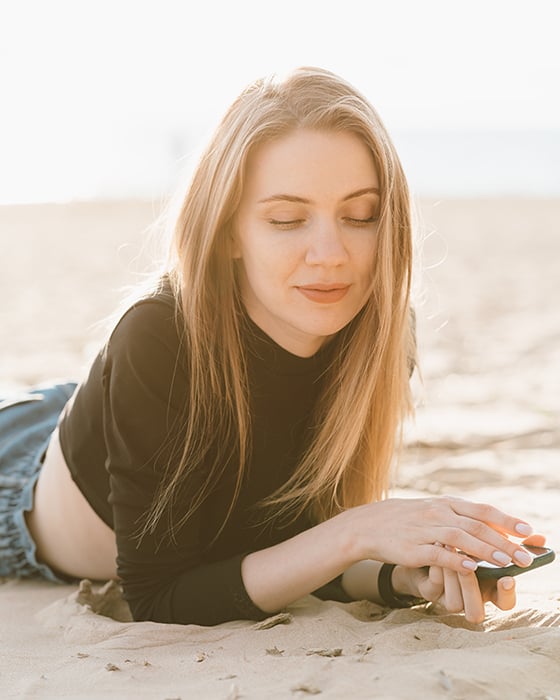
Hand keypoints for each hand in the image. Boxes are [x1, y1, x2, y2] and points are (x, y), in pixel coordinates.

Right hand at [342, 495, 534, 575]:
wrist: (369, 526)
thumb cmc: (408, 521)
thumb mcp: (434, 511)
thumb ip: (462, 518)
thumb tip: (496, 529)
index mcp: (446, 504)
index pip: (482, 510)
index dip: (507, 521)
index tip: (530, 531)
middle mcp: (438, 513)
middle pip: (477, 526)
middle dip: (505, 542)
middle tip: (527, 557)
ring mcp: (425, 530)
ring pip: (461, 538)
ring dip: (486, 550)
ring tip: (507, 563)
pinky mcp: (414, 548)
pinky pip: (438, 554)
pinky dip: (456, 560)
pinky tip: (472, 568)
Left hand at [397, 534, 545, 622]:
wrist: (428, 548)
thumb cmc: (466, 545)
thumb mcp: (487, 541)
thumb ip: (511, 541)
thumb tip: (539, 537)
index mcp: (491, 589)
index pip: (506, 603)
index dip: (507, 594)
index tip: (507, 578)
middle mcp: (471, 599)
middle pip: (476, 610)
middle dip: (473, 586)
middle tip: (472, 566)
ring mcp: (450, 598)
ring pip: (454, 601)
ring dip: (453, 575)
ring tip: (450, 548)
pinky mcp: (430, 591)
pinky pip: (434, 586)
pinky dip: (437, 568)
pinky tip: (436, 547)